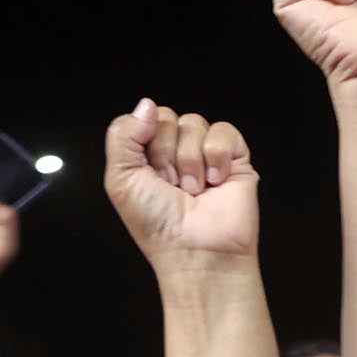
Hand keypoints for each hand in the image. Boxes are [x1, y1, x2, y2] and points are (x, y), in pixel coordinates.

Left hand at [103, 98, 259, 272]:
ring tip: (194, 189)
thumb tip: (146, 105)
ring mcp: (206, 155)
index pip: (143, 119)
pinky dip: (217, 154)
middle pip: (167, 118)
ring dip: (190, 160)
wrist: (196, 250)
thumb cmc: (159, 226)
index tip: (150, 175)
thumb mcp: (120, 179)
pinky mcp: (236, 159)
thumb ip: (122, 135)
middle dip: (167, 154)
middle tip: (173, 185)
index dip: (144, 143)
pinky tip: (216, 179)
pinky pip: (225, 131)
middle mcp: (176, 153)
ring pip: (194, 123)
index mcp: (147, 157)